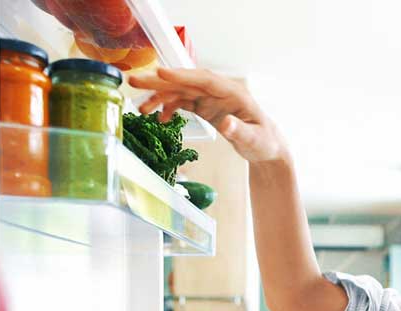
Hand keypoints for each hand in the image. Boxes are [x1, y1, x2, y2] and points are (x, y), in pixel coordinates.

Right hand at [128, 68, 287, 162]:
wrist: (265, 147)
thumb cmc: (264, 142)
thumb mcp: (255, 140)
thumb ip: (240, 131)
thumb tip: (226, 124)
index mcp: (233, 93)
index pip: (205, 80)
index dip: (182, 76)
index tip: (161, 73)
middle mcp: (219, 91)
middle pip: (187, 82)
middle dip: (160, 82)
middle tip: (135, 81)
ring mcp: (211, 98)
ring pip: (180, 91)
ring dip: (159, 97)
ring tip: (141, 108)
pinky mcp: (205, 106)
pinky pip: (183, 102)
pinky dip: (169, 108)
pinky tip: (159, 119)